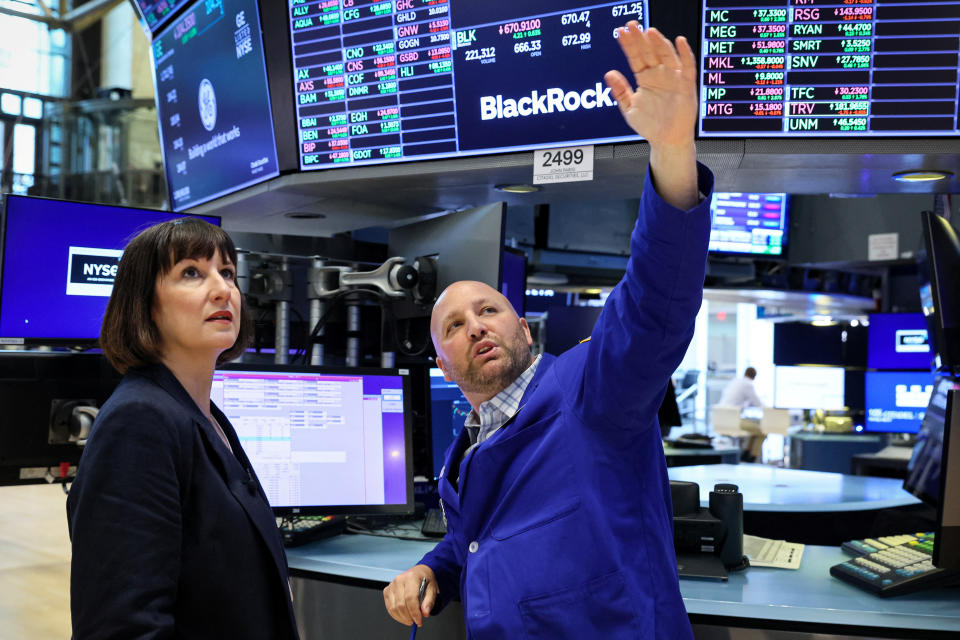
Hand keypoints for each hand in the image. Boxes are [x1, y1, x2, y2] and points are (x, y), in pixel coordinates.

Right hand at [383, 564, 436, 626]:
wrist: (419, 572)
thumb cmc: (425, 579)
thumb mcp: (432, 589)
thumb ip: (429, 601)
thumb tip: (425, 613)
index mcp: (411, 577)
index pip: (410, 598)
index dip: (414, 612)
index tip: (419, 621)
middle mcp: (399, 580)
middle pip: (401, 604)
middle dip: (409, 617)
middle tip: (416, 622)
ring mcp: (391, 585)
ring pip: (393, 608)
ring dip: (402, 618)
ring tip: (411, 620)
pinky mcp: (387, 591)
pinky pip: (389, 607)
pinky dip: (396, 615)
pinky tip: (404, 616)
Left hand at [604, 23, 698, 209]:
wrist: (667, 141)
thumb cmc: (650, 125)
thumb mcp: (630, 108)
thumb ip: (620, 91)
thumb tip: (609, 73)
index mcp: (644, 77)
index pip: (635, 56)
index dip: (628, 44)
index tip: (619, 31)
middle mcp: (659, 74)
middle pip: (649, 52)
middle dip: (640, 39)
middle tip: (631, 25)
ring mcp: (673, 77)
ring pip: (666, 55)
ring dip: (659, 43)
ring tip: (649, 32)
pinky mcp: (686, 84)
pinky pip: (687, 66)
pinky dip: (685, 54)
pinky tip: (679, 41)